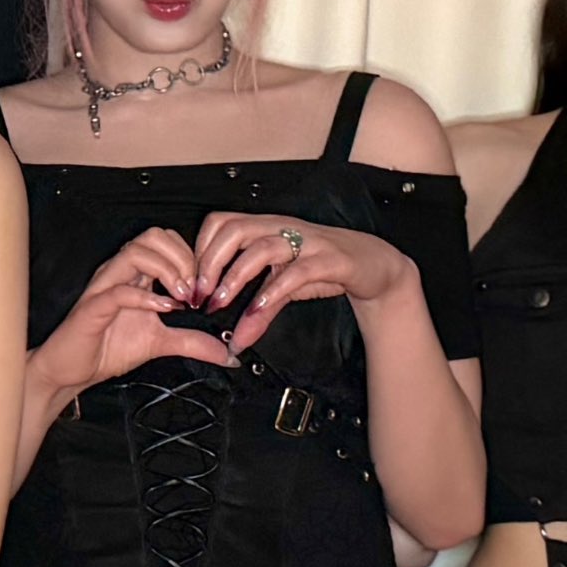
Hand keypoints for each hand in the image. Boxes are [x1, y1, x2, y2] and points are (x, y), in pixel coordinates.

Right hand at [31, 227, 231, 400]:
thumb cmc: (107, 348)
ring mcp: (104, 287)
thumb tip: (227, 354)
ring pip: (135, 252)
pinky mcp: (93, 307)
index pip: (166, 241)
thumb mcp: (161, 343)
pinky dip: (145, 297)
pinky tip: (163, 309)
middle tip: (195, 289)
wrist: (72, 370)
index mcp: (135, 274)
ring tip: (182, 298)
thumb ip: (193, 342)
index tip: (204, 286)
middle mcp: (119, 272)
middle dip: (183, 257)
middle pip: (153, 237)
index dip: (190, 256)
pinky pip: (118, 290)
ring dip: (167, 271)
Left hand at [190, 206, 413, 354]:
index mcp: (267, 227)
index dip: (200, 249)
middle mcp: (284, 228)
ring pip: (262, 246)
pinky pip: (297, 270)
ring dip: (235, 276)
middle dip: (209, 262)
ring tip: (220, 302)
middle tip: (199, 295)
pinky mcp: (331, 258)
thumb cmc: (326, 269)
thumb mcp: (286, 288)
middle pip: (234, 230)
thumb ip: (260, 312)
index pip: (221, 223)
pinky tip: (259, 307)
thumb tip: (234, 343)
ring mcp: (307, 241)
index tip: (190, 283)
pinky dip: (274, 289)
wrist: (376, 265)